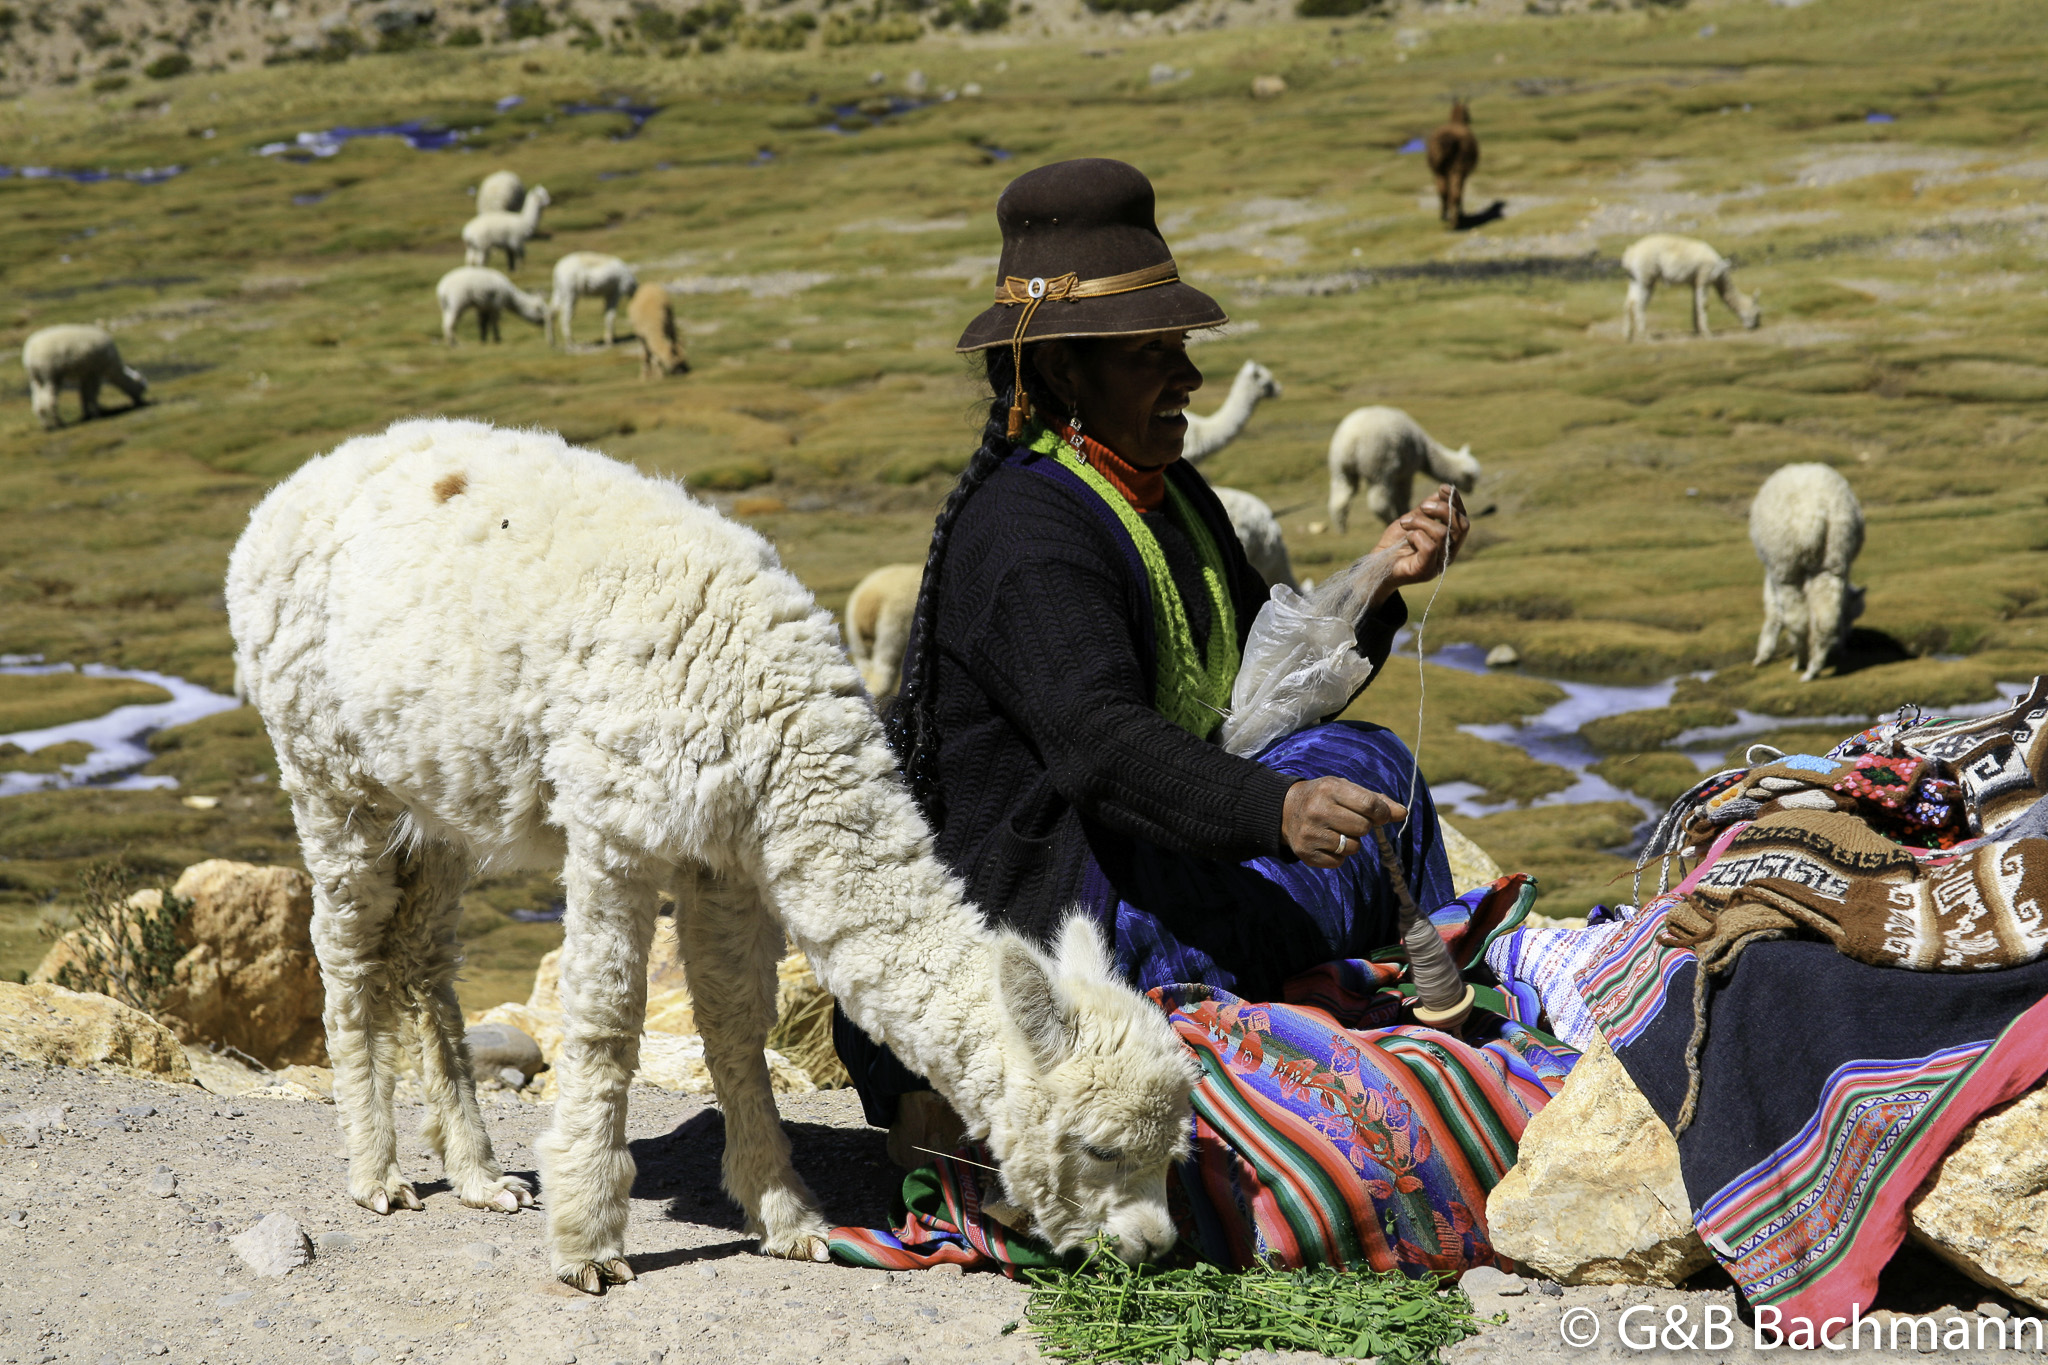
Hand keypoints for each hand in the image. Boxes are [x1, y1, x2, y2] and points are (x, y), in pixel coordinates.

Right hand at [1282, 777, 1406, 868]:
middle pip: (1363, 828)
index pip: (1370, 805)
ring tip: (1336, 831)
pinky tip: (1327, 842)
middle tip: (1349, 820)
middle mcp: (1317, 810)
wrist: (1285, 810)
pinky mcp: (1306, 853)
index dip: (1382, 813)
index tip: (1380, 815)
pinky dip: (1338, 855)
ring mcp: (1310, 833)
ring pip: (1353, 848)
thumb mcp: (1347, 790)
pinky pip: (1339, 862)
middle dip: (1363, 826)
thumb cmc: (1325, 798)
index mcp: (1330, 788)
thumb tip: (1403, 813)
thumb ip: (1377, 801)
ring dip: (1351, 842)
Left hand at [1375, 485, 1468, 592]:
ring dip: (1421, 522)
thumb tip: (1443, 492)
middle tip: (1423, 507)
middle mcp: (1448, 554)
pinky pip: (1430, 546)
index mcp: (1449, 541)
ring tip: (1404, 523)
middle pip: (1462, 526)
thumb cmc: (1394, 543)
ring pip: (1443, 533)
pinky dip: (1416, 535)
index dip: (1456, 502)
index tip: (1443, 488)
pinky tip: (1407, 537)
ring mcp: (1439, 564)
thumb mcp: (1412, 520)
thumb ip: (1427, 509)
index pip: (1462, 520)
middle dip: (1443, 509)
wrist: (1376, 563)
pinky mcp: (1426, 571)